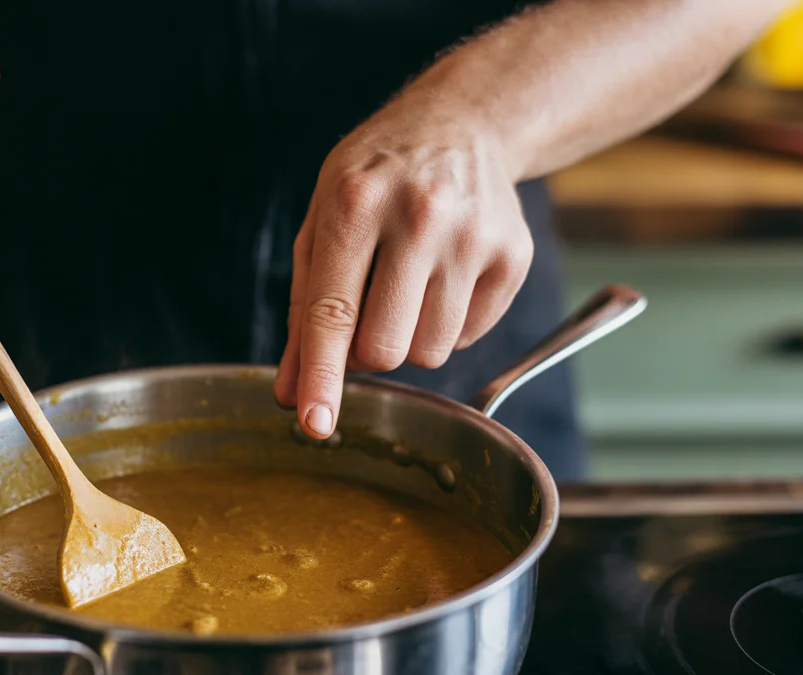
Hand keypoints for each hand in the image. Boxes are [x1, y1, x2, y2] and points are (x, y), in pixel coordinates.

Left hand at [273, 98, 533, 438]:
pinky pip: (468, 337)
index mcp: (355, 204)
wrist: (461, 123)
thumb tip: (289, 393)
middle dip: (366, 353)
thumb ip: (304, 312)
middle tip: (365, 313)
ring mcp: (474, 236)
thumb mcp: (321, 224)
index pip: (332, 312)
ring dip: (408, 338)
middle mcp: (419, 216)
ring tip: (406, 285)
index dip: (322, 376)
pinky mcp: (513, 255)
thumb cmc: (373, 180)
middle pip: (385, 348)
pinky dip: (446, 323)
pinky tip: (442, 275)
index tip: (314, 424)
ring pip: (430, 352)